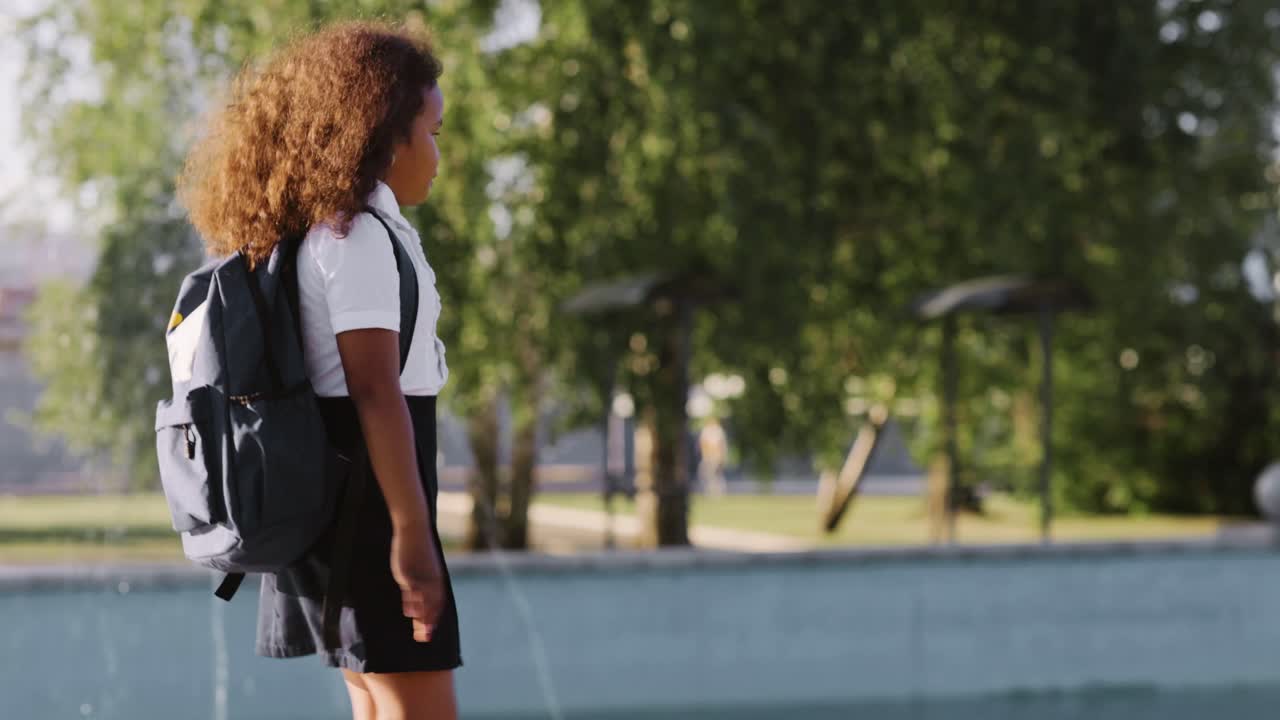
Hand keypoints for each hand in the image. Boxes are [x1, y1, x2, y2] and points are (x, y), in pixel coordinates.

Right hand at [389, 522, 445, 642]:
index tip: (430, 632)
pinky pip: (413, 591)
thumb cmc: (417, 549)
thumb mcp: (422, 567)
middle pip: (433, 606)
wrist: (414, 531)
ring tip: (419, 633)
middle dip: (429, 624)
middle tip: (425, 639)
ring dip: (422, 618)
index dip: (435, 618)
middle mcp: (432, 580)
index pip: (439, 603)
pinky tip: (409, 612)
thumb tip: (418, 593)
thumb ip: (422, 581)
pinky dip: (412, 603)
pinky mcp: (410, 573)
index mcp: (437, 579)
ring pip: (424, 601)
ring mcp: (421, 577)